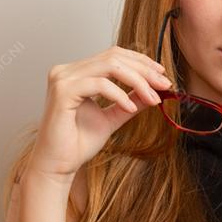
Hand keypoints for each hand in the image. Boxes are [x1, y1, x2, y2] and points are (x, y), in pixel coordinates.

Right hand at [27, 46, 172, 181]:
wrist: (57, 165)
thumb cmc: (77, 144)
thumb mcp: (112, 118)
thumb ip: (130, 102)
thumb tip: (153, 91)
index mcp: (77, 73)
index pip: (114, 55)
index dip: (141, 62)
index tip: (162, 76)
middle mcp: (67, 71)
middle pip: (114, 57)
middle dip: (144, 70)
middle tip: (164, 85)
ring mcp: (62, 78)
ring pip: (110, 66)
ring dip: (137, 80)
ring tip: (153, 97)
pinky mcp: (62, 91)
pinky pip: (99, 84)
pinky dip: (120, 94)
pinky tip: (131, 106)